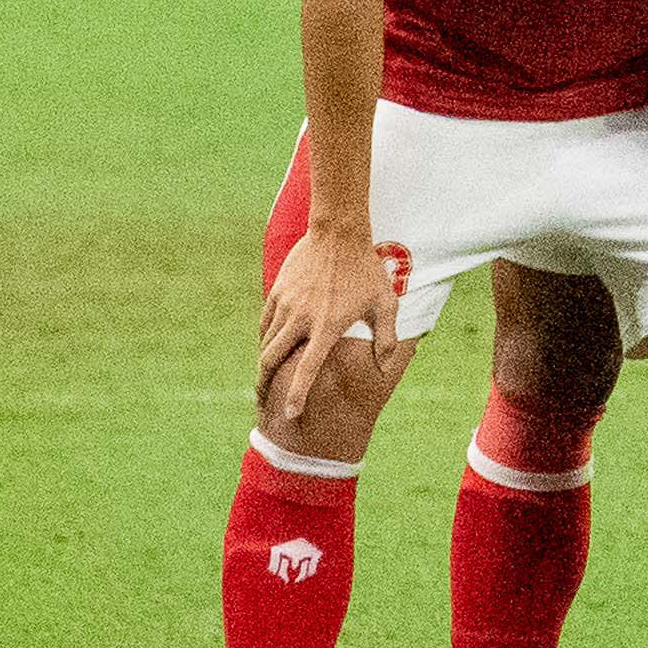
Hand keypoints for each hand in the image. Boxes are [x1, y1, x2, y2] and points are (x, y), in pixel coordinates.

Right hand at [258, 223, 408, 433]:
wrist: (339, 234)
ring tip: (264, 377)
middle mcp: (302, 319)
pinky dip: (265, 338)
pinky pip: (266, 323)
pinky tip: (269, 346)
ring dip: (264, 363)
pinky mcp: (277, 292)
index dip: (297, 395)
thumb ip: (386, 336)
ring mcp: (286, 305)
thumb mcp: (386, 303)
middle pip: (272, 360)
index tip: (289, 414)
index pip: (308, 369)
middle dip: (263, 384)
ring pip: (266, 342)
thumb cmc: (367, 270)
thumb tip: (385, 364)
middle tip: (262, 401)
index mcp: (327, 327)